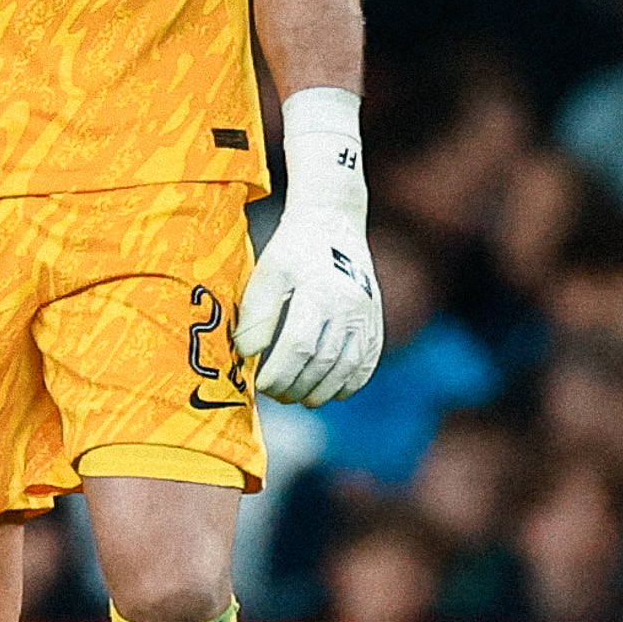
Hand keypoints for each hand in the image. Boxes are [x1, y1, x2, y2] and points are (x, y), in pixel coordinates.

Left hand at [234, 86, 382, 406]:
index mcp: (318, 291)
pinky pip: (367, 364)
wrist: (333, 223)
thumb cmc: (293, 249)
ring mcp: (366, 316)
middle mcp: (348, 306)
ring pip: (346, 368)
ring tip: (296, 397)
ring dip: (320, 391)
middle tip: (274, 394)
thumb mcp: (268, 272)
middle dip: (295, 386)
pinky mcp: (375, 322)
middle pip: (322, 362)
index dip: (279, 372)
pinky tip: (329, 392)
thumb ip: (257, 313)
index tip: (260, 384)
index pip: (299, 345)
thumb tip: (247, 355)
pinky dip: (348, 385)